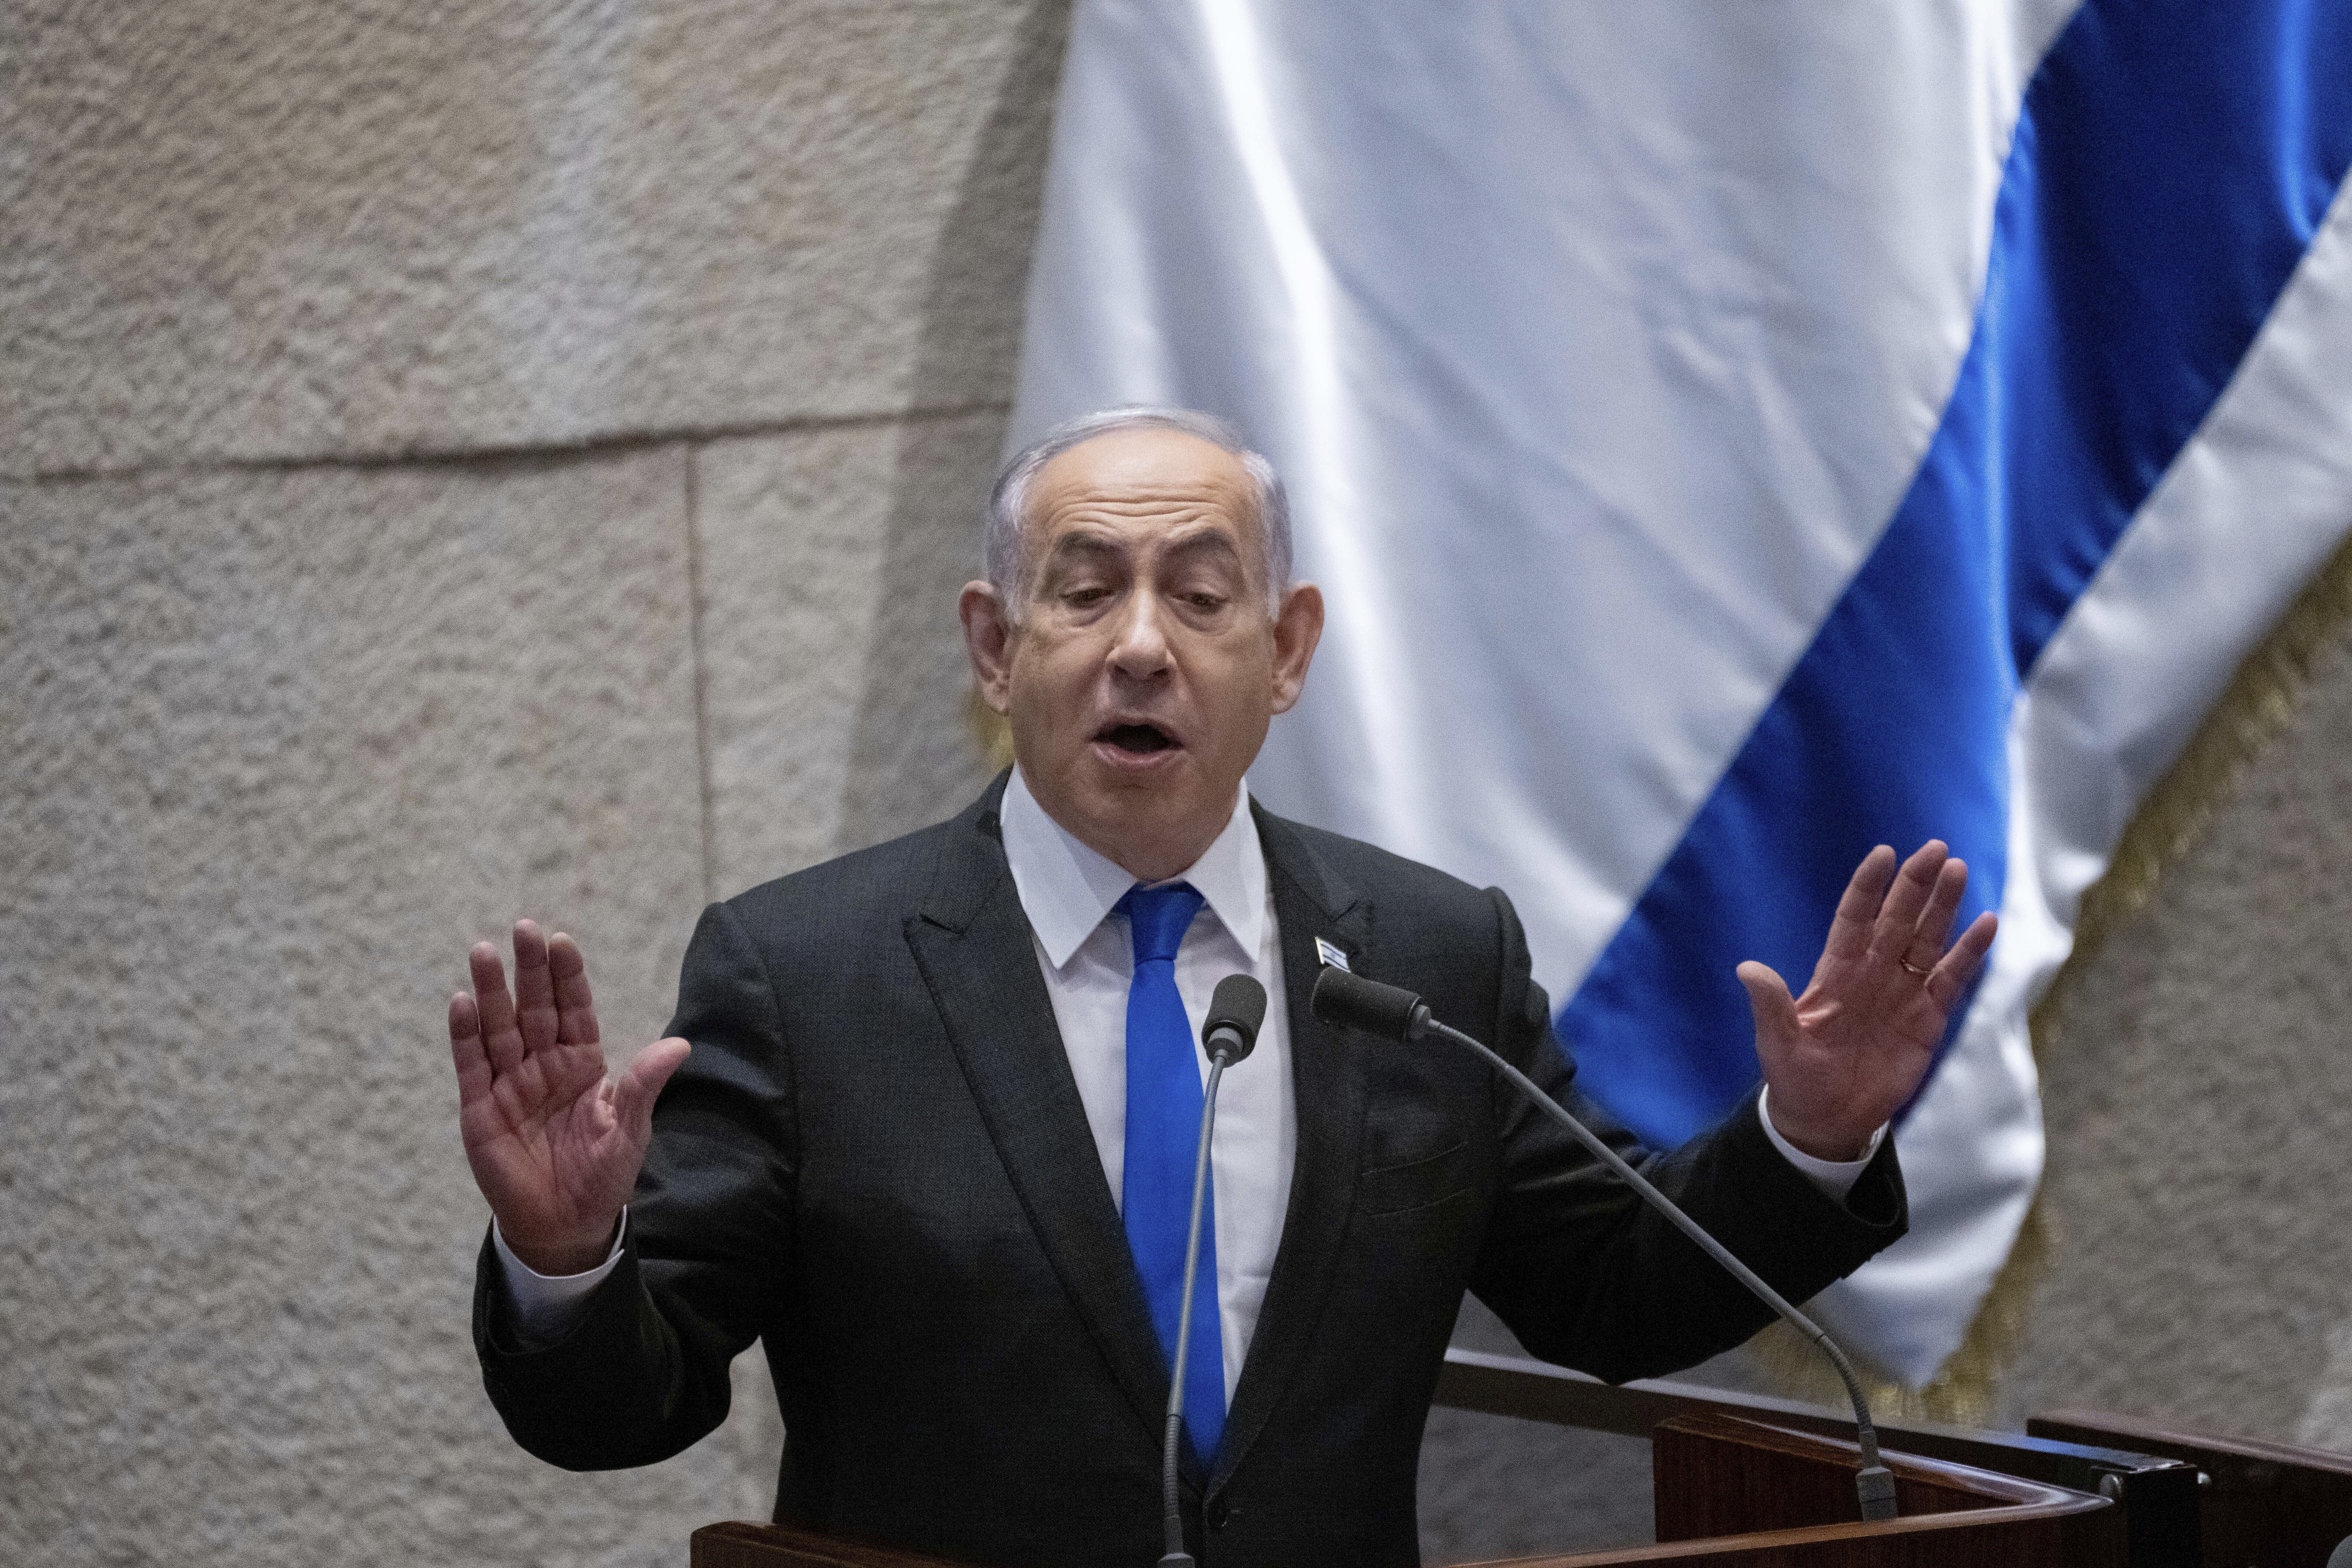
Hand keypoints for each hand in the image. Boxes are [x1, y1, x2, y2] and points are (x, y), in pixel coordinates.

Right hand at [448, 920, 689, 1275]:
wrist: (566, 1225)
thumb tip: (681, 1045)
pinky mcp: (481, 1110)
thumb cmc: (602, 1176)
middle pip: (534, 1009)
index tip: (562, 941)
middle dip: (528, 970)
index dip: (567, 977)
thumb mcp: (629, 1131)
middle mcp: (544, 1066)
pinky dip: (465, 1035)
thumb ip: (644, 1086)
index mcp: (582, 1064)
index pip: (574, 1009)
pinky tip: (462, 1001)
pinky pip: (472, 1066)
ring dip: (490, 991)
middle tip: (523, 929)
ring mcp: (510, 1085)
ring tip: (483, 952)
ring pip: (498, 1029)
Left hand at [1736, 842, 1997, 1161]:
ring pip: (1927, 939)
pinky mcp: (1928, 1017)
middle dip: (1915, 885)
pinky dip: (1969, 952)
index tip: (1883, 853)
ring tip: (1957, 871)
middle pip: (1897, 919)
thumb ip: (1770, 1005)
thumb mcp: (1778, 1043)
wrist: (1826, 1118)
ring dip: (1943, 907)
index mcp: (1835, 973)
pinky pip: (1951, 978)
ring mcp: (1902, 992)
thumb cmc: (1796, 1078)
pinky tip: (1986, 923)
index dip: (1868, 887)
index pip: (1854, 918)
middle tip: (1935, 849)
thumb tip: (1746, 969)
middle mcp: (1872, 973)